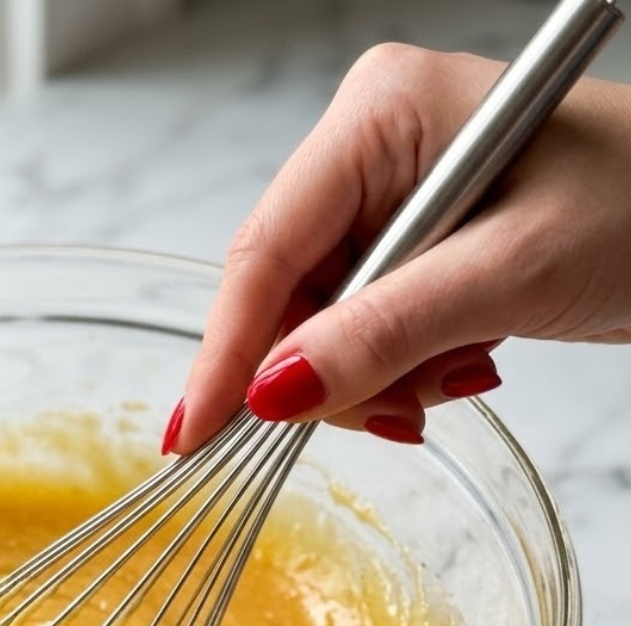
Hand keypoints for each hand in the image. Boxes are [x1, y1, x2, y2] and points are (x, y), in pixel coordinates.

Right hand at [169, 47, 630, 451]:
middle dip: (330, 370)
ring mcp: (388, 199)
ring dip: (378, 375)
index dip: (225, 350)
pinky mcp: (411, 244)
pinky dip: (401, 368)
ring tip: (457, 374)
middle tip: (391, 412)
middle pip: (288, 295)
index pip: (265, 250)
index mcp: (378, 116)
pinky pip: (364, 329)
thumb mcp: (509, 273)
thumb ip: (384, 333)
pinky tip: (461, 363)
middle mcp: (370, 151)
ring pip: (323, 325)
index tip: (194, 432)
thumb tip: (273, 391)